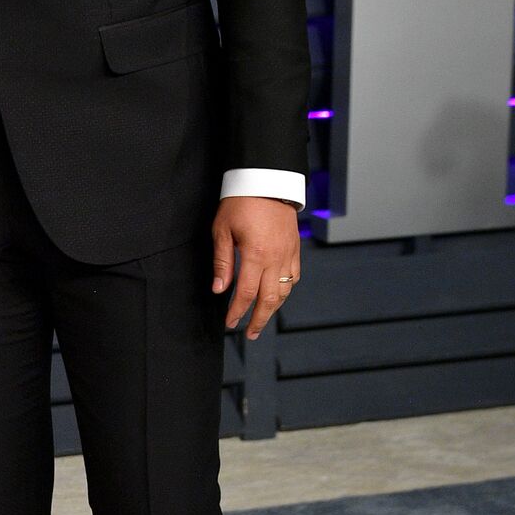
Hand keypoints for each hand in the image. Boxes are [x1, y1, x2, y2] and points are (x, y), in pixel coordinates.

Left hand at [211, 196, 300, 339]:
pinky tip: (277, 296)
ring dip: (273, 309)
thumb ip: (223, 262)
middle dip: (259, 320)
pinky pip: (294, 277)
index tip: (230, 323)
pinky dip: (286, 291)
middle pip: (270, 299)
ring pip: (285, 291)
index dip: (238, 312)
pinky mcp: (295, 248)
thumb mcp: (223, 230)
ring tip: (261, 319)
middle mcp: (276, 258)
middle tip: (250, 334)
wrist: (267, 180)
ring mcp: (289, 253)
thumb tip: (219, 289)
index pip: (246, 293)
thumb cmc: (240, 202)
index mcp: (256, 254)